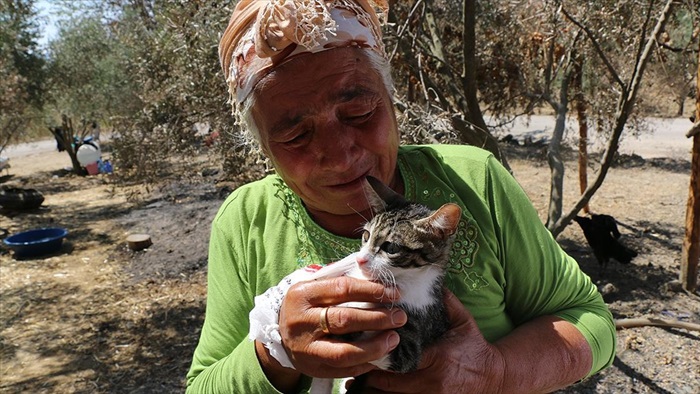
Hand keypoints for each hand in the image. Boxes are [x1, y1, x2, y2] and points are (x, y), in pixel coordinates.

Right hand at [278, 276, 407, 378]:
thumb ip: (339, 278)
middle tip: (400, 317)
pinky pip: (343, 370)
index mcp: (302, 294)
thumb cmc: (306, 305)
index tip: (394, 294)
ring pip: (345, 351)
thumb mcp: (314, 286)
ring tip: (394, 339)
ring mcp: (305, 348)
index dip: (372, 290)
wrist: (279, 334)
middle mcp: (301, 321)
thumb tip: (373, 271)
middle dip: (378, 318)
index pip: (342, 288)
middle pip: (345, 320)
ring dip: (375, 346)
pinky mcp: (312, 368)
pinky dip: (365, 364)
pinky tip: (380, 356)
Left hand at [357, 289, 504, 392]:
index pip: (400, 358)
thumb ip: (446, 301)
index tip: (366, 345)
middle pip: (391, 383)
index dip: (380, 354)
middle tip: (355, 361)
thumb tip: (428, 277)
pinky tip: (374, 389)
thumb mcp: (463, 322)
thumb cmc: (475, 348)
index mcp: (437, 358)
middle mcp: (433, 382)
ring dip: (375, 389)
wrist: (495, 378)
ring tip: (357, 378)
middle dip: (371, 374)